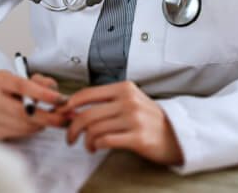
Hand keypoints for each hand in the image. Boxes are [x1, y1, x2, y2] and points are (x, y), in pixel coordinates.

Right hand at [0, 69, 66, 139]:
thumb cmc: (11, 89)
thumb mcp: (25, 78)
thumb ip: (41, 81)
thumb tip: (53, 90)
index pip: (21, 86)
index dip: (43, 94)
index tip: (61, 100)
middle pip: (22, 111)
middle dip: (49, 116)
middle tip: (66, 118)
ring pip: (23, 125)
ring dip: (43, 124)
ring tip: (53, 119)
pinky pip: (19, 133)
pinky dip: (33, 129)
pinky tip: (37, 123)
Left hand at [61, 81, 182, 165]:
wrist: (176, 134)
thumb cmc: (148, 119)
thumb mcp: (130, 102)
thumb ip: (105, 103)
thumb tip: (73, 109)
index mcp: (124, 88)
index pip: (87, 93)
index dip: (69, 105)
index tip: (61, 114)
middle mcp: (128, 101)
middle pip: (87, 114)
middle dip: (72, 128)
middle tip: (69, 137)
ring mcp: (134, 119)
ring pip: (94, 129)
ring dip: (86, 141)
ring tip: (88, 145)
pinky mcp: (138, 137)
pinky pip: (106, 141)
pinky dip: (96, 146)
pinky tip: (97, 148)